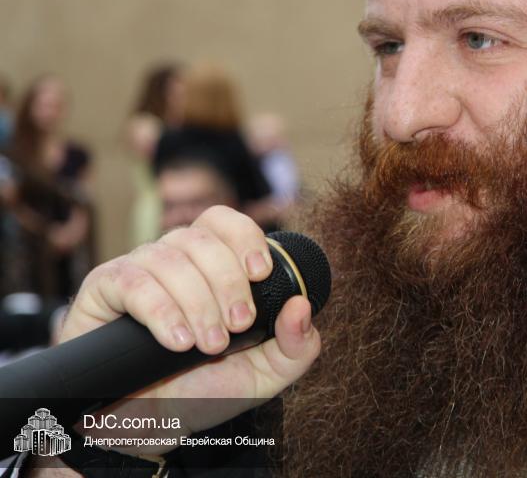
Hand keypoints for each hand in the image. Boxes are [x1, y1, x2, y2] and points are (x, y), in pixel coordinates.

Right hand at [58, 205, 320, 448]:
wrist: (150, 425)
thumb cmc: (206, 389)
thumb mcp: (265, 375)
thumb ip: (297, 346)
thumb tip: (301, 306)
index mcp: (211, 264)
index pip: (224, 221)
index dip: (244, 238)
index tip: (260, 274)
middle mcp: (174, 258)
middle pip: (202, 239)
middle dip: (228, 282)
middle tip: (237, 326)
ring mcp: (138, 270)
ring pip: (170, 259)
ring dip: (198, 303)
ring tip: (208, 345)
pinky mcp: (104, 289)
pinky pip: (133, 282)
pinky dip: (162, 311)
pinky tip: (177, 342)